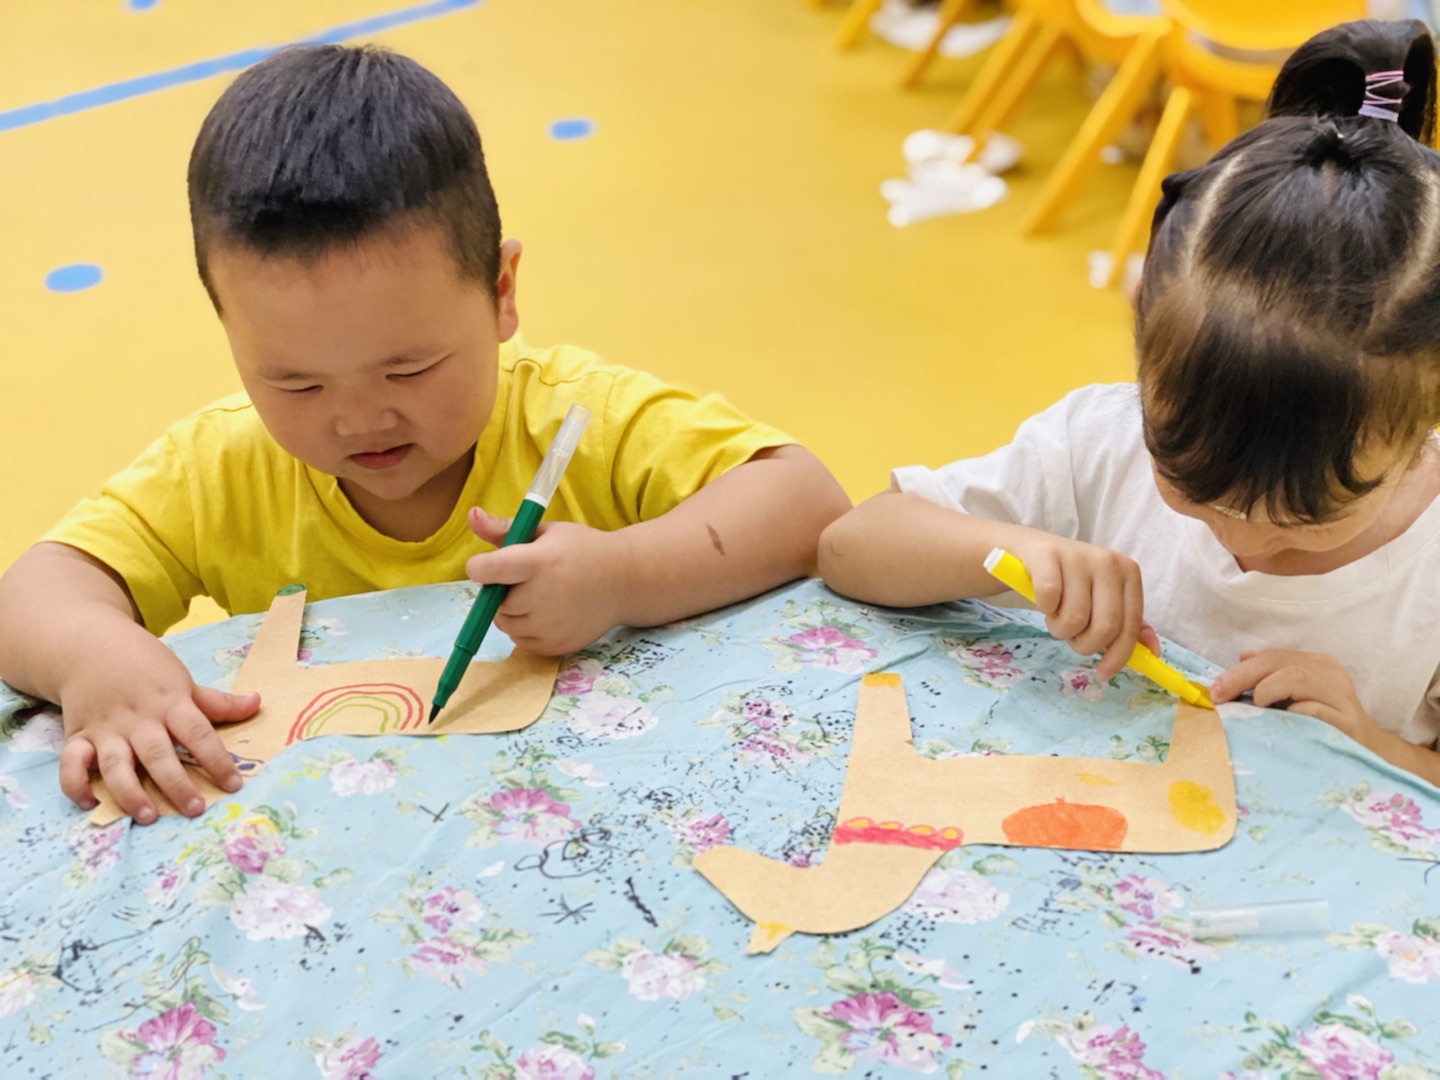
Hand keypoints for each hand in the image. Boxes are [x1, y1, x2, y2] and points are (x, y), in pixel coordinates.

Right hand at [56, 636, 258, 822]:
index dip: (217, 760)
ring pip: (116, 764)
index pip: (199, 733)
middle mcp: (139, 719)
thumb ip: (216, 701)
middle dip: (177, 783)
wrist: (90, 646)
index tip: (233, 784)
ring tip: (148, 816)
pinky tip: (90, 803)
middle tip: (195, 809)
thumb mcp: (182, 679)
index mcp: (170, 703)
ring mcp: (106, 729)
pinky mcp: (78, 736)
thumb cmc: (145, 666)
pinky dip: (75, 784)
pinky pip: (71, 763)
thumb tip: (257, 702)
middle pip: (159, 754)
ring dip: (130, 792)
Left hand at [466, 507, 630, 655]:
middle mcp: (545, 597)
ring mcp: (552, 626)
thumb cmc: (580, 550)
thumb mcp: (546, 531)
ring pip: (504, 624)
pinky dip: (525, 629)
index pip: (490, 571)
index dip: (479, 568)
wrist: (624, 580)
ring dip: (511, 611)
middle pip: (495, 602)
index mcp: (541, 562)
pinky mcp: (557, 646)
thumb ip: (505, 529)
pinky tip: (547, 612)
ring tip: (538, 595)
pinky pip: (520, 641)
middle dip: (501, 591)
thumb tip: (471, 516)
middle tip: (526, 579)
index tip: (486, 565)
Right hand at [1007, 536, 1159, 680]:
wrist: (1032, 550)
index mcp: (1128, 573)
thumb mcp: (1104, 599)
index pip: (1129, 626)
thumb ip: (1129, 624)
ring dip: (1060, 629)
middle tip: (1071, 638)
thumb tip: (1154, 652)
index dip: (1118, 656)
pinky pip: (1049, 598)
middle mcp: (1107, 562)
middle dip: (1085, 644)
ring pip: (1074, 618)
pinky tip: (1044, 603)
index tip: (1104, 673)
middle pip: (1105, 627)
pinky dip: (1044, 609)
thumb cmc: (1071, 580)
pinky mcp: (1046, 556)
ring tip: (1055, 617)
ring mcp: (1077, 556)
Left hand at [1211, 649, 1369, 735]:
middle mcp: (1331, 674)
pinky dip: (1291, 713)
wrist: (1366, 752)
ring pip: (1296, 678)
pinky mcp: (1347, 723)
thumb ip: (1270, 676)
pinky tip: (1282, 722)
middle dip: (1242, 678)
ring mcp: (1341, 697)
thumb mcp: (1294, 697)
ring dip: (1265, 691)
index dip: (1238, 670)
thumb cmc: (1321, 724)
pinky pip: (1313, 709)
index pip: (1272, 657)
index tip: (1214, 690)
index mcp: (1316, 664)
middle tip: (1220, 697)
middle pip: (1280, 664)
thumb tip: (1242, 656)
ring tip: (1255, 708)